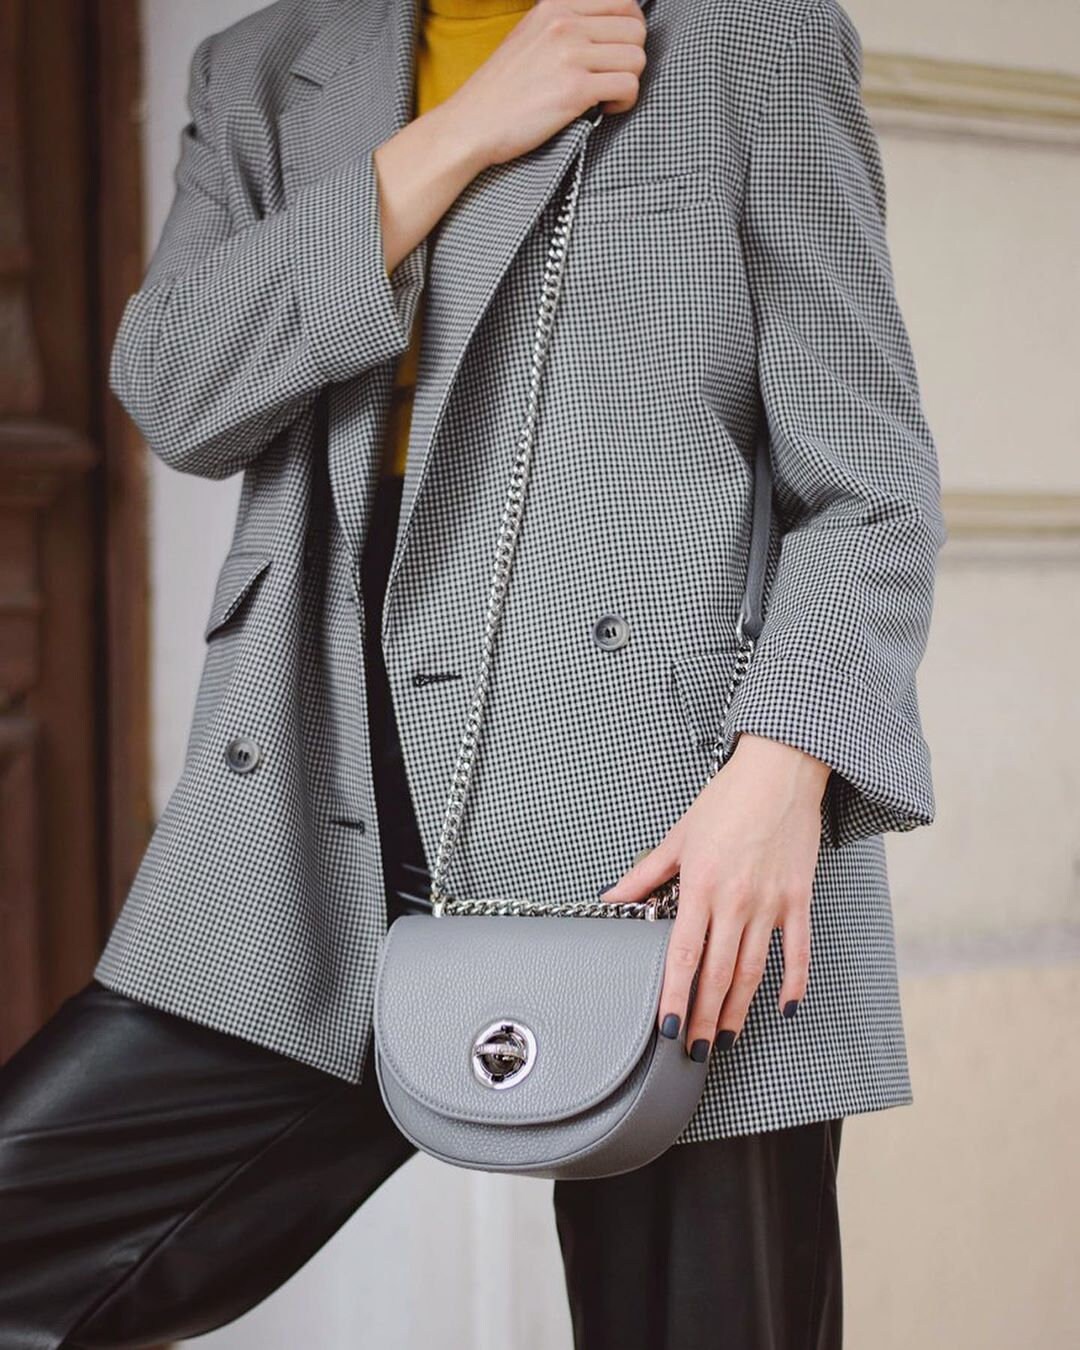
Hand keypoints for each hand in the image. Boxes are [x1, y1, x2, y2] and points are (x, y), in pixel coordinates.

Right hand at [374, 0, 644, 276]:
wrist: (472, 124)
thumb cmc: (503, 90)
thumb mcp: (531, 36)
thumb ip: (566, 25)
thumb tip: (609, 30)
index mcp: (555, 6)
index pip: (624, 2)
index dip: (629, 31)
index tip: (614, 55)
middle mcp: (564, 23)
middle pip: (636, 29)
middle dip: (631, 58)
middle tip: (611, 79)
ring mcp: (570, 55)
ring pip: (637, 58)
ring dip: (629, 82)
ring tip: (606, 96)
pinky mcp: (574, 90)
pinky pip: (628, 86)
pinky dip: (624, 102)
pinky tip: (605, 109)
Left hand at [599, 733, 830, 1060]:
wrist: (780, 771)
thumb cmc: (728, 800)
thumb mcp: (679, 836)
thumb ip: (644, 875)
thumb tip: (610, 898)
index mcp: (702, 886)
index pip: (683, 955)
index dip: (675, 996)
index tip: (667, 1029)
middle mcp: (736, 900)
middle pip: (718, 974)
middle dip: (704, 1018)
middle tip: (695, 1051)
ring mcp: (771, 903)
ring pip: (754, 970)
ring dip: (739, 1010)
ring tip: (727, 1038)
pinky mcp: (799, 899)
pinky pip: (797, 951)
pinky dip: (792, 983)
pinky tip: (783, 1008)